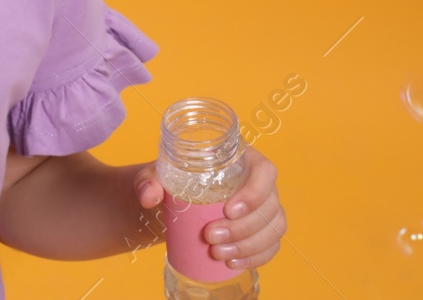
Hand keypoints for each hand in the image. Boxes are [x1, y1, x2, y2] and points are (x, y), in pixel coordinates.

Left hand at [132, 147, 286, 271]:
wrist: (176, 200)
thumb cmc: (174, 179)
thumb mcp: (158, 175)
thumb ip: (149, 180)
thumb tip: (148, 196)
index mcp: (243, 159)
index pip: (265, 171)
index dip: (255, 192)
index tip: (228, 209)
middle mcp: (259, 182)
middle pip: (269, 205)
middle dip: (243, 227)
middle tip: (210, 236)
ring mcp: (265, 207)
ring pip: (274, 228)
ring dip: (249, 245)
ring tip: (217, 253)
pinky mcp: (263, 230)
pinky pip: (271, 245)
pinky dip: (256, 257)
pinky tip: (232, 262)